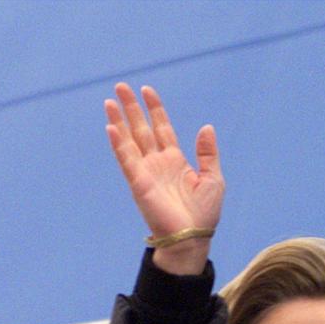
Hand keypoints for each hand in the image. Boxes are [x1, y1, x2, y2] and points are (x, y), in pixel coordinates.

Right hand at [105, 82, 224, 273]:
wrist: (192, 237)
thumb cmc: (204, 213)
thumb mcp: (213, 178)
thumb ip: (207, 153)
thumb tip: (206, 127)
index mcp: (176, 161)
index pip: (162, 129)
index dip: (155, 110)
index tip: (147, 90)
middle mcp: (158, 163)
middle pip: (142, 129)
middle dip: (132, 108)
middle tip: (121, 86)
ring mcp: (146, 172)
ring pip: (130, 140)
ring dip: (119, 120)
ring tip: (111, 100)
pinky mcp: (138, 183)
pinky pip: (126, 159)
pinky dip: (119, 143)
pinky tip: (111, 126)